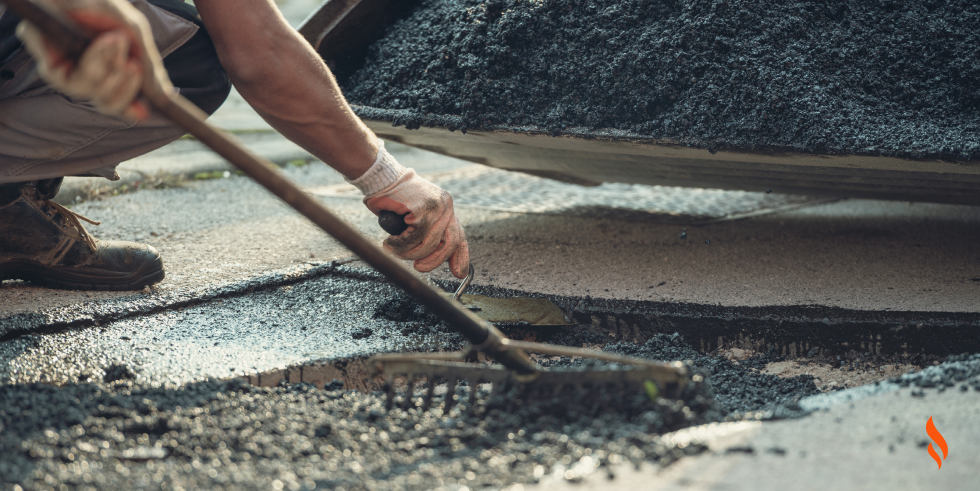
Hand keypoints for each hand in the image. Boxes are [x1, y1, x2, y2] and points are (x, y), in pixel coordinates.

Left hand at [16, 0, 171, 119]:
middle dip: (125, 88)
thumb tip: (165, 97)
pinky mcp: (49, 66)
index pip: (118, 100)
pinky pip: (74, 81)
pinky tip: (104, 42)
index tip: (143, 113)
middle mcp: (86, 74)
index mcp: (108, 70)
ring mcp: (66, 71)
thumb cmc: (102, 5)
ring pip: (92, 92)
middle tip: (135, 66)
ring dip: (111, 67)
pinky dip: (95, 61)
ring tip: (117, 40)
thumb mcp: (135, 34)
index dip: (130, 108)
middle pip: (107, 104)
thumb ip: (150, 68)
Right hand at [349, 141, 468, 277]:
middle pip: (449, 243)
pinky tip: (390, 243)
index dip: (460, 257)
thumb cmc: (394, 199)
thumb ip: (428, 232)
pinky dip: (400, 245)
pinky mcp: (422, 209)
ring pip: (428, 243)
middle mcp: (446, 206)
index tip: (458, 274)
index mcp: (446, 208)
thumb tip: (432, 257)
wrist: (382, 177)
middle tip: (419, 268)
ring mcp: (436, 207)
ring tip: (395, 251)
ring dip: (409, 253)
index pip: (459, 235)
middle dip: (434, 261)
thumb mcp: (417, 216)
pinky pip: (413, 238)